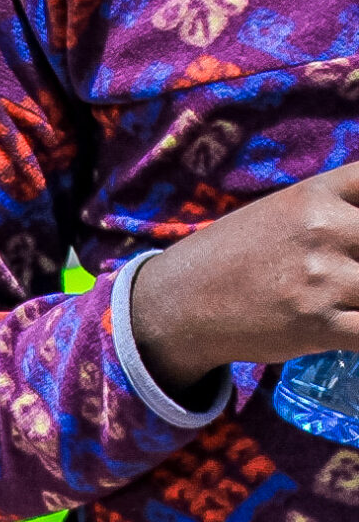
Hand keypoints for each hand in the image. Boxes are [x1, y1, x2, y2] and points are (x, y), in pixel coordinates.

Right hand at [131, 163, 358, 387]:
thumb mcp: (284, 212)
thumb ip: (339, 209)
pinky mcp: (320, 323)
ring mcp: (322, 277)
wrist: (180, 302)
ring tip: (347, 299)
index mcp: (316, 195)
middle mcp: (322, 228)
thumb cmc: (236, 256)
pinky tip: (354, 327)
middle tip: (354, 271)